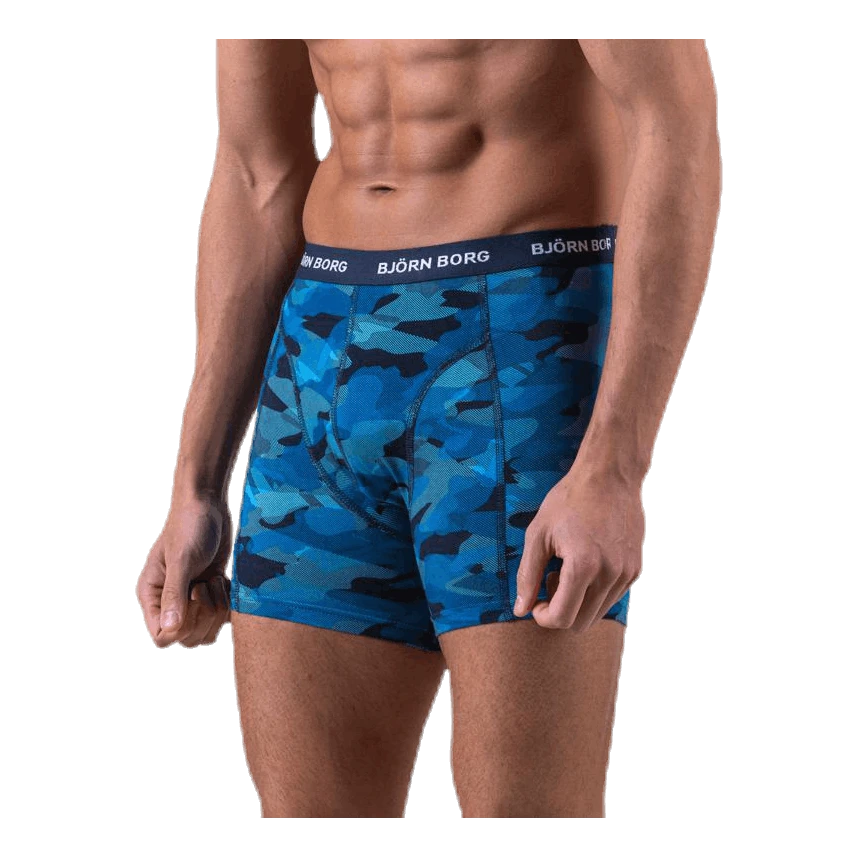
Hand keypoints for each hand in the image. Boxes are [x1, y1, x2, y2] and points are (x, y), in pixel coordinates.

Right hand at [137, 494, 232, 647]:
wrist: (209, 505)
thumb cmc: (189, 526)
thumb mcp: (182, 560)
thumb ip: (175, 594)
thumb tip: (170, 630)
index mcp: (153, 596)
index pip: (162, 636)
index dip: (182, 629)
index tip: (193, 599)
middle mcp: (170, 601)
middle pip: (188, 638)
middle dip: (204, 616)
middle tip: (205, 585)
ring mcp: (192, 598)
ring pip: (207, 630)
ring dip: (217, 609)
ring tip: (215, 580)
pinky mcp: (212, 592)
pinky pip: (223, 616)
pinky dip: (228, 602)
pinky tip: (225, 580)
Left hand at [513, 470, 644, 631]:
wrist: (610, 477)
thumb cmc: (570, 500)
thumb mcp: (538, 534)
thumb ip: (528, 575)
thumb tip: (520, 609)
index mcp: (583, 566)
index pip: (562, 618)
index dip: (543, 617)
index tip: (536, 602)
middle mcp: (610, 574)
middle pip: (581, 623)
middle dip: (560, 610)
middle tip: (550, 580)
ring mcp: (626, 574)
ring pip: (597, 613)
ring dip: (578, 602)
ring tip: (567, 570)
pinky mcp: (635, 570)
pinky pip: (611, 599)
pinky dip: (595, 593)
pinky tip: (585, 566)